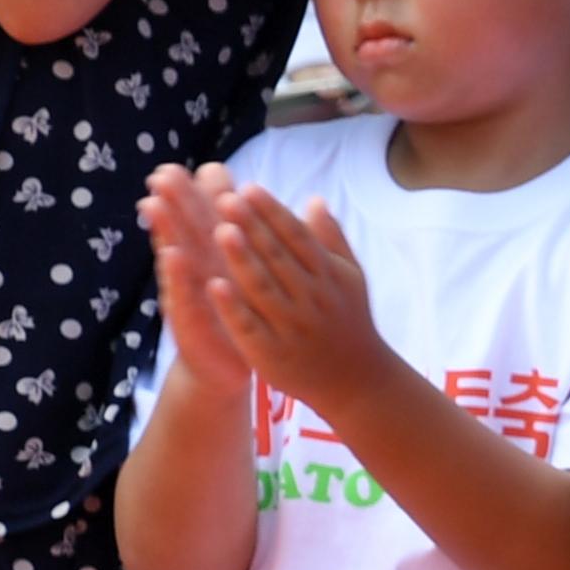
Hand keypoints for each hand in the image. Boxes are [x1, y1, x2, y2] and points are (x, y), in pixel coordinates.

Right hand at [139, 163, 252, 386]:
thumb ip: (250, 236)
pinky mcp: (187, 317)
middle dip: (177, 199)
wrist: (227, 364)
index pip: (216, 215)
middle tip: (164, 173)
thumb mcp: (248, 269)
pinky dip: (177, 275)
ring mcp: (190, 289)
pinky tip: (172, 256)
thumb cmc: (241, 309)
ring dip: (165, 228)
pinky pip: (182, 293)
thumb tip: (259, 200)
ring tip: (153, 203)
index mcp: (222, 250)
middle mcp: (202, 265)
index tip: (209, 167)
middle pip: (189, 225)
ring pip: (177, 251)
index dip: (211, 194)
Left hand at [208, 187, 389, 414]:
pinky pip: (250, 326)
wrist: (357, 380)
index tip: (249, 188)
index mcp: (329, 275)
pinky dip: (232, 306)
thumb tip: (313, 199)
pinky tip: (213, 285)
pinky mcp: (273, 353)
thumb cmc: (349, 322)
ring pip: (263, 288)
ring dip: (241, 259)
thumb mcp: (350, 277)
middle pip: (278, 257)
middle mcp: (312, 297)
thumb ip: (330, 239)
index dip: (272, 212)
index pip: (297, 237)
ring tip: (218, 231)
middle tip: (225, 199)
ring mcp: (292, 325)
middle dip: (252, 227)